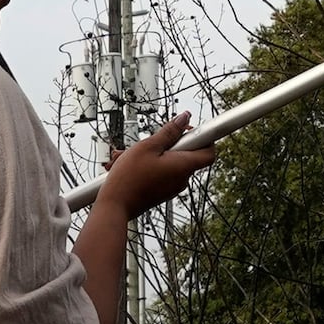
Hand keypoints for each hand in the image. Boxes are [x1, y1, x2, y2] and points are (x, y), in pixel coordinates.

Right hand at [95, 115, 214, 216]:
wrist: (115, 206)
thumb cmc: (129, 178)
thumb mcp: (148, 146)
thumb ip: (169, 131)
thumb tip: (184, 118)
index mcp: (184, 166)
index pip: (209, 151)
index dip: (203, 137)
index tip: (187, 130)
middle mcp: (182, 178)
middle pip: (186, 154)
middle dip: (169, 144)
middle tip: (153, 142)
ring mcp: (172, 187)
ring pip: (170, 162)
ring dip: (155, 154)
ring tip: (135, 155)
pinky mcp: (162, 192)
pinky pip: (162, 173)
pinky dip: (150, 165)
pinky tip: (132, 165)